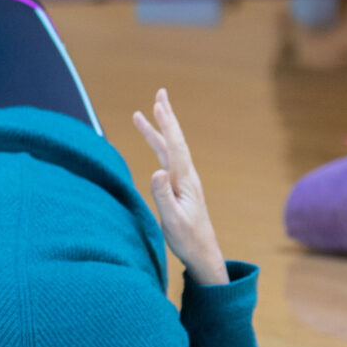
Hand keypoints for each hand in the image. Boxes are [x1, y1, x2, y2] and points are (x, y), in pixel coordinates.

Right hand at [133, 89, 227, 286]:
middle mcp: (186, 176)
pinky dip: (160, 147)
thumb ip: (163, 196)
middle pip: (174, 140)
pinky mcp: (181, 188)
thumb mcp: (172, 219)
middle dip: (165, 117)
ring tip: (143, 115)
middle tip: (159, 94)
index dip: (166, 123)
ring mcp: (184, 181)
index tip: (158, 103)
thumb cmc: (187, 239)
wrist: (203, 252)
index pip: (175, 145)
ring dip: (158, 131)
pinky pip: (168, 160)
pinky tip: (156, 145)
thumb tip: (156, 171)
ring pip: (169, 149)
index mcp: (185, 180)